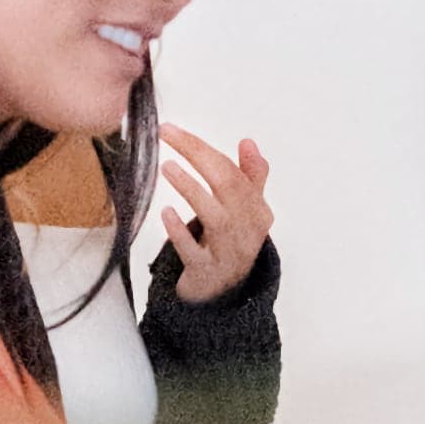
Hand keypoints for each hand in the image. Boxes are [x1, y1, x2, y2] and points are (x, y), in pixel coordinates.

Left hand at [157, 126, 273, 303]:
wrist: (225, 293)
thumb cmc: (232, 242)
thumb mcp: (247, 212)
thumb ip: (250, 177)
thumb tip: (248, 142)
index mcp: (258, 211)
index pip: (234, 171)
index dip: (203, 148)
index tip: (174, 130)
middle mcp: (247, 230)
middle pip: (227, 186)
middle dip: (198, 155)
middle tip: (167, 134)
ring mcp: (228, 252)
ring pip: (214, 216)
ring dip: (191, 189)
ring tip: (167, 168)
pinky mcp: (207, 272)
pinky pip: (195, 251)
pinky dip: (181, 232)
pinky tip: (166, 214)